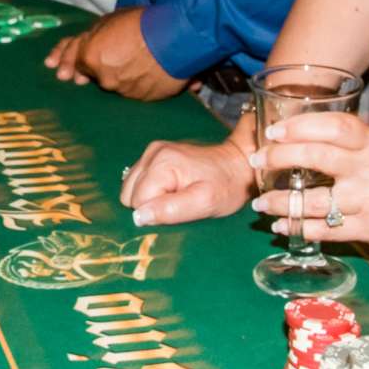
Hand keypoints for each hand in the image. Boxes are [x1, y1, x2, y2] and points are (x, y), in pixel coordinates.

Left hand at [45, 8, 187, 100]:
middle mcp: (105, 77)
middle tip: (95, 64)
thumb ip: (92, 36)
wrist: (177, 37)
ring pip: (116, 82)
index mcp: (92, 55)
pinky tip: (148, 69)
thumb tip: (85, 45)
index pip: (73, 60)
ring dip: (121, 73)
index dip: (64, 59)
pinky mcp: (145, 98)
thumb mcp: (110, 20)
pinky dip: (139, 80)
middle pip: (94, 73)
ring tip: (135, 59)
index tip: (54, 66)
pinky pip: (137, 88)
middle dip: (95, 67)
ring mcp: (125, 90)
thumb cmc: (145, 23)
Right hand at [120, 135, 255, 225]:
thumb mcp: (204, 203)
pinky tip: (172, 188)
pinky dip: (151, 190)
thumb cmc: (226, 186)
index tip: (181, 207)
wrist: (238, 164)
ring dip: (150, 198)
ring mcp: (152, 152)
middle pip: (130, 194)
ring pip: (131, 188)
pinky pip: (138, 181)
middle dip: (151, 205)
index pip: (137, 201)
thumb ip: (170, 210)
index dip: (157, 212)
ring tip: (177, 195)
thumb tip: (138, 217)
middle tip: (179, 202)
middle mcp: (152, 153)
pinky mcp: (155, 155)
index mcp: (162, 163)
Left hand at [249, 111, 368, 251]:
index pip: (333, 127)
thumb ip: (356, 145)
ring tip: (261, 203)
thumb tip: (313, 138)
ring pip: (312, 202)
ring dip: (280, 203)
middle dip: (278, 159)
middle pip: (315, 158)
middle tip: (257, 163)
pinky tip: (283, 226)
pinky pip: (326, 231)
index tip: (273, 130)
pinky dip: (300, 229)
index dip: (299, 126)